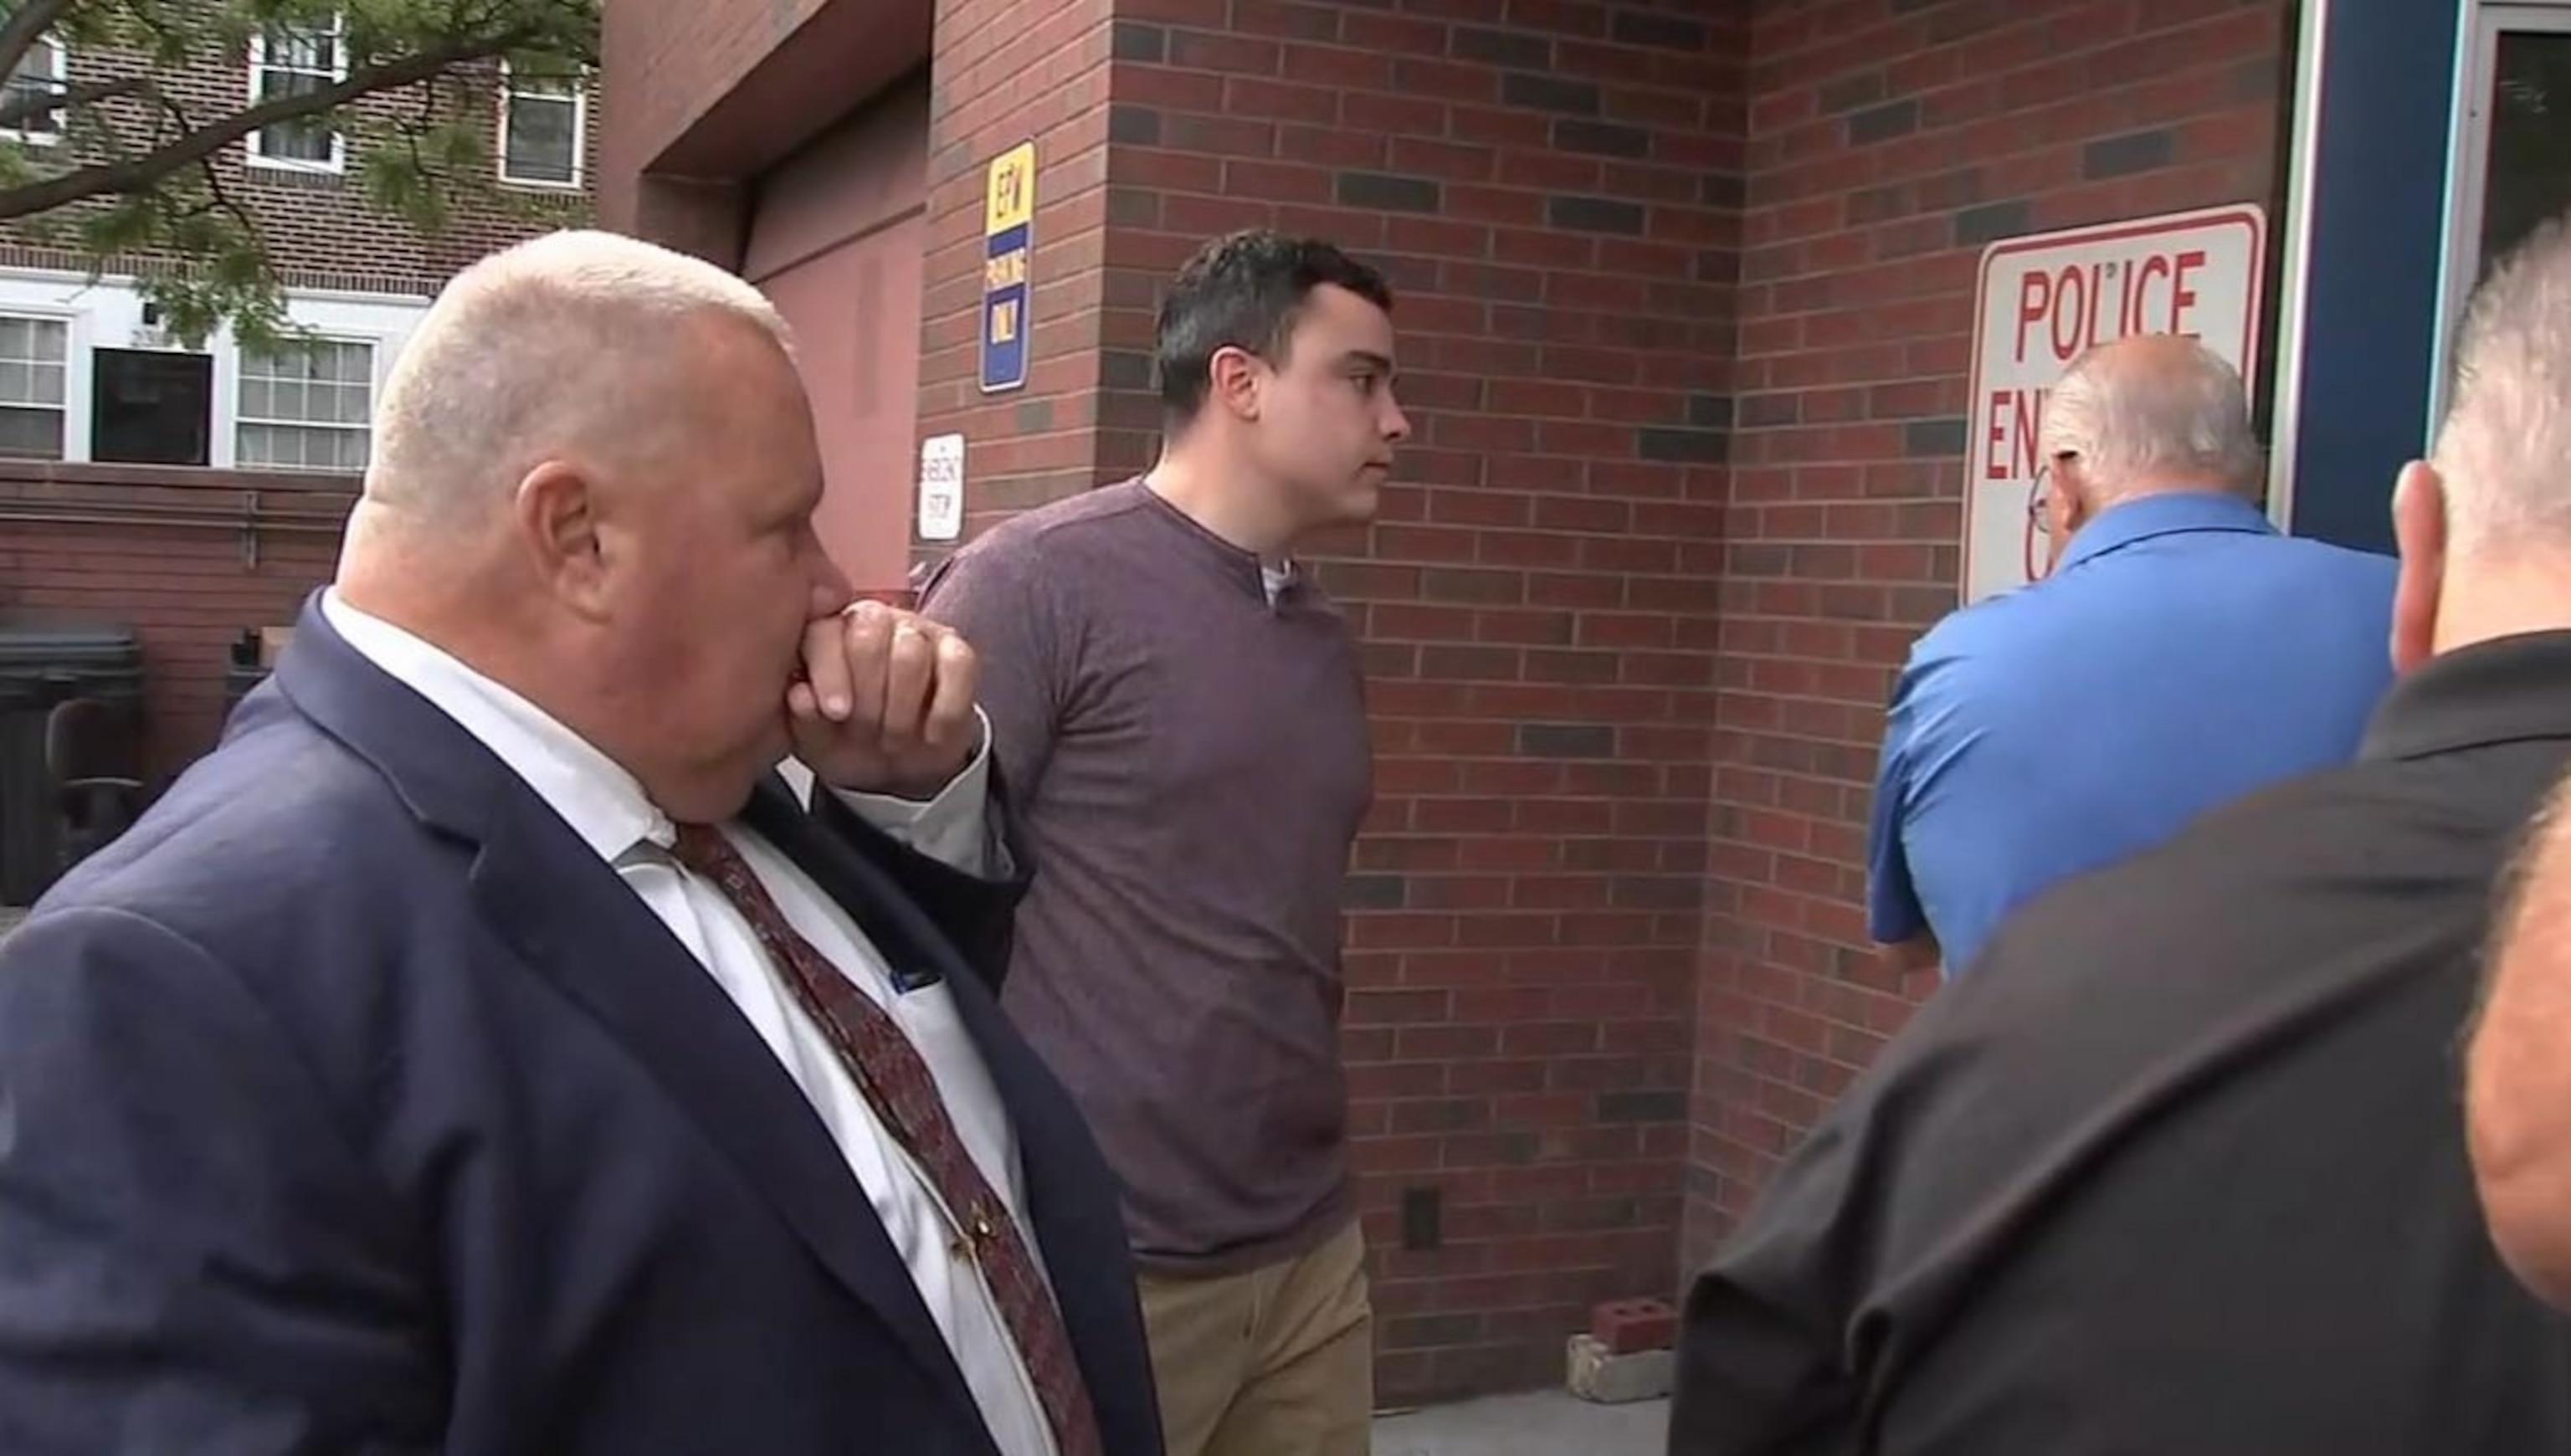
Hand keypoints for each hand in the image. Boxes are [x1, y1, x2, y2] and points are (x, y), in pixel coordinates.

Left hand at [787, 599, 983, 798]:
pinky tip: (931, 736)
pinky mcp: (958, 653)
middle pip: (869, 635)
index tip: (836, 713)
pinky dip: (944, 710)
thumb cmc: (846, 741)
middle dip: (868, 696)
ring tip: (893, 739)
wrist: (895, 766)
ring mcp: (919, 632)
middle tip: (867, 732)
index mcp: (828, 633)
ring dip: (902, 709)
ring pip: (911, 652)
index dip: (831, 673)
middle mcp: (873, 621)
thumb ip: (802, 719)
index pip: (825, 633)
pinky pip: (958, 666)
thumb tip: (801, 697)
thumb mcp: (816, 740)